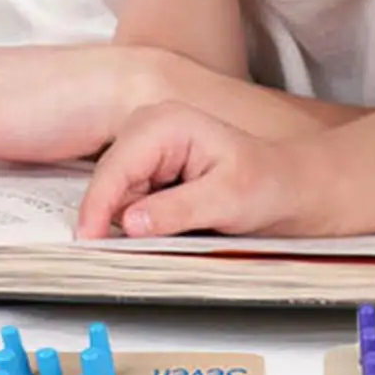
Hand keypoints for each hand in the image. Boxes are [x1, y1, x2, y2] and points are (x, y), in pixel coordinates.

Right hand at [76, 103, 292, 238]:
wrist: (287, 185)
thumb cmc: (267, 184)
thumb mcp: (227, 200)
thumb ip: (176, 210)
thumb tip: (131, 222)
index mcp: (166, 122)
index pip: (115, 168)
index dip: (98, 208)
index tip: (88, 240)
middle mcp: (150, 127)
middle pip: (109, 181)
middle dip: (112, 217)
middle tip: (129, 252)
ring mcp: (147, 147)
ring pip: (116, 194)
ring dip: (128, 221)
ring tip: (172, 233)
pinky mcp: (149, 168)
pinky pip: (128, 200)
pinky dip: (138, 220)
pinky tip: (166, 228)